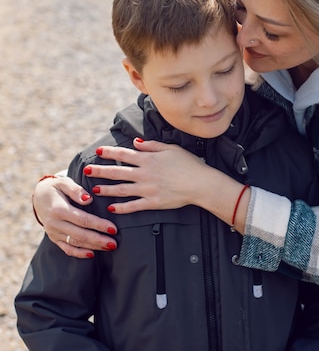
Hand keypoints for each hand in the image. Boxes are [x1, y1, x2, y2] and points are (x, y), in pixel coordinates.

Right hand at [33, 176, 117, 257]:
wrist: (39, 196)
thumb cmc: (56, 187)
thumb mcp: (64, 182)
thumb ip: (76, 190)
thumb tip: (88, 199)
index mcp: (58, 209)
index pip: (82, 219)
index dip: (98, 225)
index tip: (113, 228)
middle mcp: (54, 223)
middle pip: (80, 234)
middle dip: (98, 240)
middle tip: (114, 243)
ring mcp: (53, 232)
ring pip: (75, 243)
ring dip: (93, 246)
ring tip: (109, 247)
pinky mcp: (54, 238)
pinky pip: (66, 248)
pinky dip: (79, 253)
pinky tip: (92, 254)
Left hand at [87, 140, 248, 232]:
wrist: (200, 183)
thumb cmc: (189, 164)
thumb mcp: (171, 149)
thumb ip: (151, 145)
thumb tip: (136, 142)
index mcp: (148, 159)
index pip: (124, 154)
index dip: (110, 153)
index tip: (98, 151)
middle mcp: (144, 174)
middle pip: (117, 172)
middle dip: (100, 171)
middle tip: (86, 170)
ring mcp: (147, 189)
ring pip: (121, 189)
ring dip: (106, 190)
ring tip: (93, 190)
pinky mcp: (153, 203)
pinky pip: (133, 206)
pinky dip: (121, 208)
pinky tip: (111, 208)